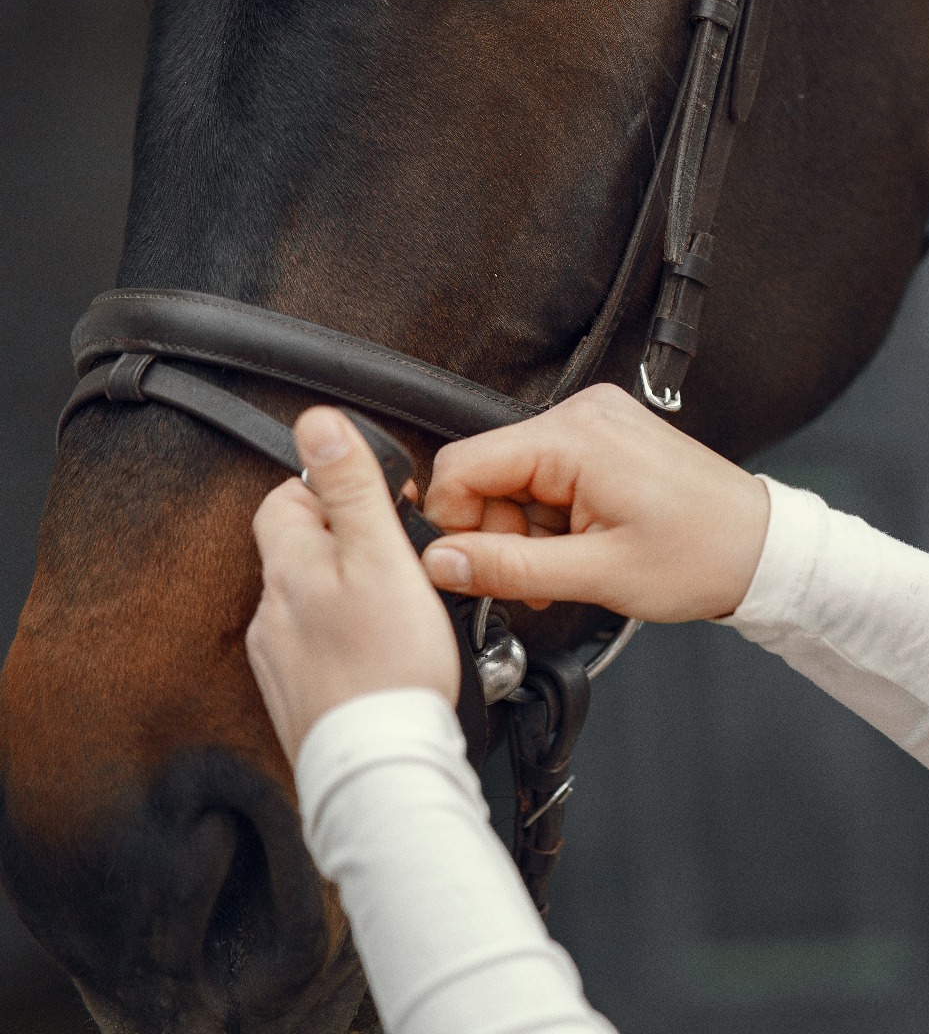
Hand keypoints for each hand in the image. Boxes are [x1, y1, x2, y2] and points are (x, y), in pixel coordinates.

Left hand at [248, 408, 459, 762]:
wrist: (383, 763)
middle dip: (346, 544)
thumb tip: (317, 422)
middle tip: (398, 561)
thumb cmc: (392, 667)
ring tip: (398, 610)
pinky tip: (382, 653)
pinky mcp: (297, 693)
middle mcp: (273, 609)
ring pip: (310, 599)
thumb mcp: (384, 558)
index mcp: (290, 566)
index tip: (379, 508)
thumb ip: (351, 489)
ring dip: (348, 593)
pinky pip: (318, 646)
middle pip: (299, 548)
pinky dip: (347, 640)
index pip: (285, 497)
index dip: (332, 493)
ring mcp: (280, 655)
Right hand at [418, 384, 768, 622]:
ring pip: (515, 480)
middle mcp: (583, 415)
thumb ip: (507, 567)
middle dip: (499, 533)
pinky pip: (548, 476)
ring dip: (527, 532)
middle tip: (533, 578)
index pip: (462, 464)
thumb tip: (442, 563)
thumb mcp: (596, 574)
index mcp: (575, 436)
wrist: (762, 549)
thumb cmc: (702, 555)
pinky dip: (552, 518)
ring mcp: (597, 424)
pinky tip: (581, 545)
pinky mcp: (607, 440)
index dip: (453, 522)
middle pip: (488, 473)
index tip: (467, 566)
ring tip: (569, 566)